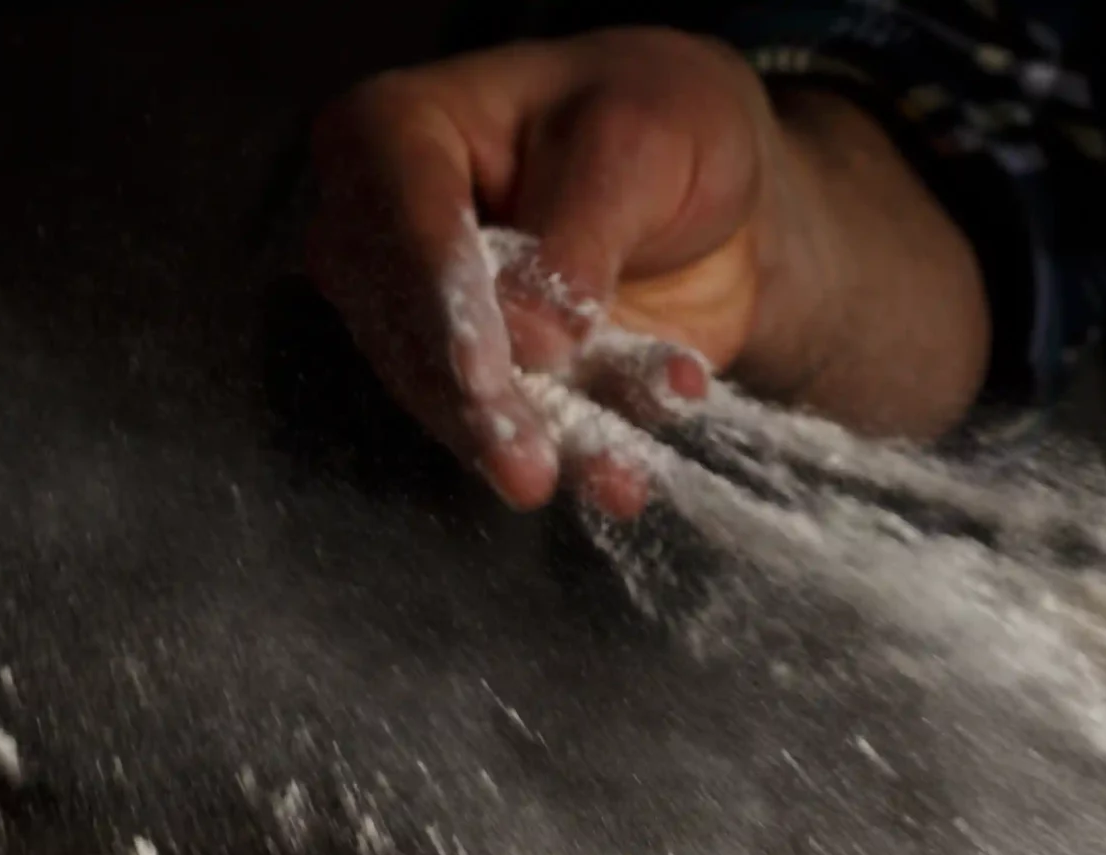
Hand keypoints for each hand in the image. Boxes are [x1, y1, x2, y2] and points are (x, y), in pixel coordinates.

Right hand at [307, 28, 992, 514]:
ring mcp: (434, 320)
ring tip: (608, 480)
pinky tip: (630, 479)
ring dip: (534, 447)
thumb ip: (579, 238)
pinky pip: (526, 430)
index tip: (480, 370)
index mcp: (396, 130)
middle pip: (408, 328)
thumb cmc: (663, 124)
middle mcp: (389, 232)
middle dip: (474, 404)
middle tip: (525, 465)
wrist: (716, 190)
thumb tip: (532, 339)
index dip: (437, 299)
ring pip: (457, 398)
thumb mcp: (640, 146)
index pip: (399, 217)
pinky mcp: (498, 384)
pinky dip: (585, 456)